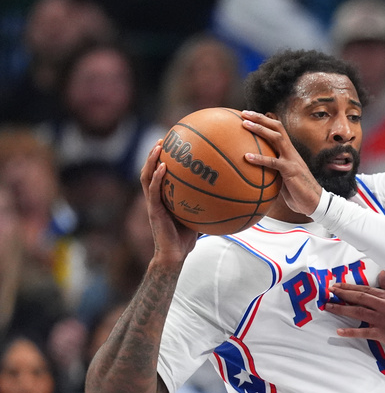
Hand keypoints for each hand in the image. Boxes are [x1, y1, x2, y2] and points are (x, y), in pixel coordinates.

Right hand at [141, 141, 196, 263]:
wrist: (175, 254)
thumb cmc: (187, 237)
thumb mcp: (199, 216)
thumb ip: (207, 203)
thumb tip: (229, 193)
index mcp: (164, 196)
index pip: (161, 173)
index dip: (163, 159)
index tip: (173, 144)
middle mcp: (156, 197)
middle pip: (150, 170)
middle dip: (154, 153)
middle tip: (164, 138)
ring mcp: (152, 203)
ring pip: (146, 176)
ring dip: (151, 160)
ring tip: (159, 146)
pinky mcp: (153, 210)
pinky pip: (153, 191)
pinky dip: (157, 177)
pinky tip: (163, 167)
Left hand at [240, 110, 320, 215]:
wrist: (314, 203)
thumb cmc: (297, 193)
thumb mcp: (283, 178)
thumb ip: (271, 171)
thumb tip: (253, 173)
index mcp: (289, 152)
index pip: (278, 130)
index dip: (265, 120)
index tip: (249, 116)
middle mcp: (291, 152)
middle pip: (277, 128)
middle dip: (261, 118)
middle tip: (244, 113)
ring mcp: (292, 160)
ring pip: (277, 138)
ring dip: (260, 129)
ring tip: (244, 125)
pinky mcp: (291, 171)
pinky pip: (273, 162)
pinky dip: (260, 158)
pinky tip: (246, 157)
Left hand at [326, 271, 384, 356]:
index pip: (368, 289)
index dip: (352, 287)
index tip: (340, 285)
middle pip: (359, 297)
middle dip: (342, 293)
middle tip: (329, 291)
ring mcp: (384, 319)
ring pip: (357, 312)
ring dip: (341, 308)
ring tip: (328, 306)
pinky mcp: (384, 333)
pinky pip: (363, 332)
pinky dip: (350, 332)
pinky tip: (339, 331)